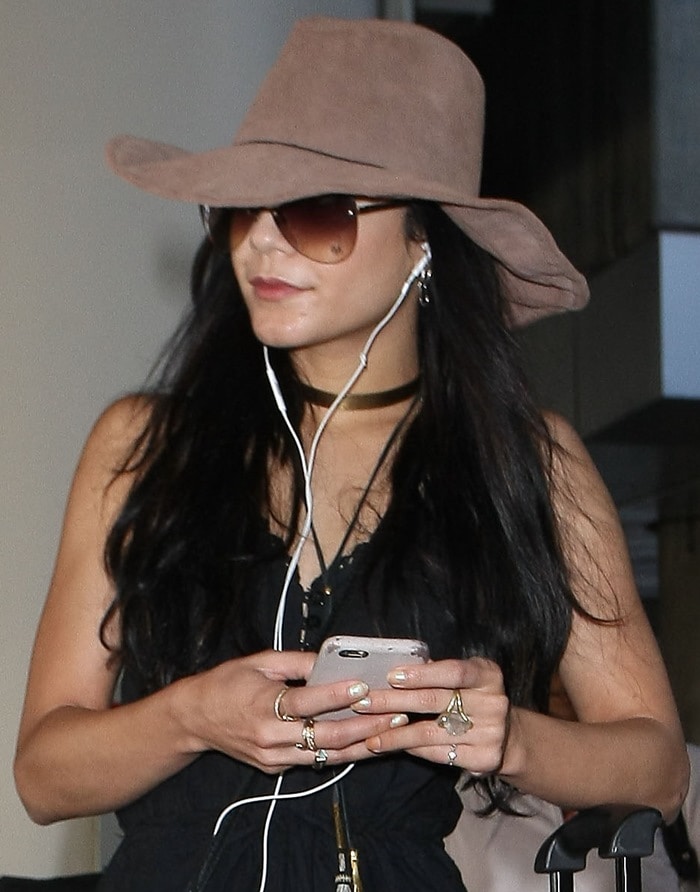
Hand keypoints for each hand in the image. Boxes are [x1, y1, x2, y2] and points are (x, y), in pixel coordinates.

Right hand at [179, 650, 408, 773]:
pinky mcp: (276, 769)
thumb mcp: (259, 662)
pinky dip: (340, 751)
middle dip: (365, 726)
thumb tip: (331, 661)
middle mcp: (270, 737)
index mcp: (264, 705)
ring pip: (326, 756)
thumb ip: (297, 662)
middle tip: (395, 714)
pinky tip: (364, 741)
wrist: (195, 719)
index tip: (365, 685)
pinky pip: (313, 760)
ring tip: (391, 732)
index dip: (338, 695)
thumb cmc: (227, 683)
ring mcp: (274, 758)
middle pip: (325, 736)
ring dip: (362, 745)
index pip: (308, 702)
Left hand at [352, 657, 509, 773]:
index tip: (391, 676)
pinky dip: (411, 749)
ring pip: (431, 732)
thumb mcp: (466, 679)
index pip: (454, 671)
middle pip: (435, 701)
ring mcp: (491, 733)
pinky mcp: (484, 759)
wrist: (508, 737)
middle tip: (363, 703)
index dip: (422, 674)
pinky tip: (392, 746)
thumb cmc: (474, 698)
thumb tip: (395, 670)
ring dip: (395, 734)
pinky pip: (438, 753)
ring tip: (369, 735)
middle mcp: (493, 703)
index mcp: (488, 675)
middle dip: (394, 702)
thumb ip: (439, 674)